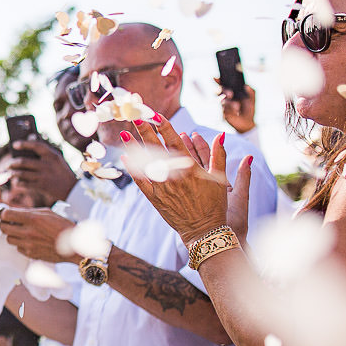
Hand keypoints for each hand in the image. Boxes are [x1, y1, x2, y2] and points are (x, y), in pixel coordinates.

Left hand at [0, 207, 75, 262]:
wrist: (74, 246)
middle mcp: (28, 232)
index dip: (3, 213)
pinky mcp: (30, 254)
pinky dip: (20, 244)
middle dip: (5, 224)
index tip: (4, 213)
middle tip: (10, 222)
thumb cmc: (62, 226)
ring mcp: (28, 244)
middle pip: (3, 227)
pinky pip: (17, 248)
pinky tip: (29, 241)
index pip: (6, 215)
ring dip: (12, 234)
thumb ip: (29, 211)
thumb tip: (14, 211)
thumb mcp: (47, 212)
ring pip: (9, 239)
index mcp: (32, 219)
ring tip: (21, 232)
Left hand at [7, 138, 77, 202]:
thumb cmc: (60, 170)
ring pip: (22, 173)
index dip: (24, 144)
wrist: (71, 189)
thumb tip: (29, 136)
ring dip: (13, 173)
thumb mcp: (56, 158)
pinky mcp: (41, 186)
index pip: (36, 146)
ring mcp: (44, 176)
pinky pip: (24, 184)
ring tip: (9, 172)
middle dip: (13, 163)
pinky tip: (16, 181)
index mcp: (52, 155)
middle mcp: (47, 165)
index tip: (14, 144)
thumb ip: (43, 148)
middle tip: (8, 164)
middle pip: (24, 161)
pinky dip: (18, 182)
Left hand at [122, 117, 251, 243]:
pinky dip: (133, 169)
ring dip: (135, 148)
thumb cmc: (215, 203)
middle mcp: (175, 175)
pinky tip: (125, 158)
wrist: (205, 230)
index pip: (174, 141)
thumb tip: (222, 135)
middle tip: (135, 117)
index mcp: (190, 167)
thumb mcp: (220, 178)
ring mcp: (163, 186)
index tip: (155, 115)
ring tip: (124, 134)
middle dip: (145, 131)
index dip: (164, 127)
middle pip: (157, 148)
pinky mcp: (155, 198)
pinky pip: (141, 181)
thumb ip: (219, 155)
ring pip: (145, 163)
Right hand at [216, 81, 255, 134]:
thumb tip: (246, 85)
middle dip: (224, 91)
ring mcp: (223, 104)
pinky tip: (236, 112)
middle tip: (231, 95)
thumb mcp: (252, 98)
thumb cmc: (249, 108)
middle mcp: (226, 97)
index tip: (217, 78)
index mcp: (232, 91)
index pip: (224, 84)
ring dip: (230, 104)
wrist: (248, 121)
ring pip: (222, 100)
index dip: (219, 81)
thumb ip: (250, 91)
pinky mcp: (223, 112)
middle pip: (219, 90)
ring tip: (237, 107)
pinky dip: (230, 110)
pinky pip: (223, 109)